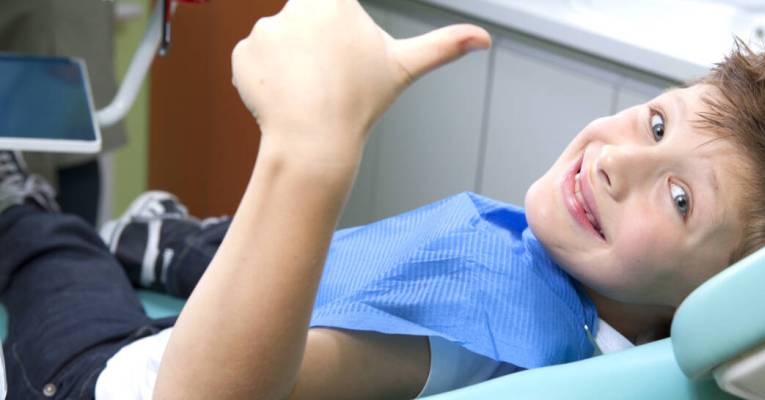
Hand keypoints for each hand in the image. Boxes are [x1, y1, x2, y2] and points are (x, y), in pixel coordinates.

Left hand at [231, 0, 490, 152]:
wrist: (314, 142)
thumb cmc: (361, 104)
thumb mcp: (404, 68)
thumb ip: (443, 45)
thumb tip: (484, 39)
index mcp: (335, 0)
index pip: (334, 5)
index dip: (338, 33)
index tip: (339, 56)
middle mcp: (297, 5)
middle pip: (308, 24)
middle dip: (317, 49)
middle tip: (329, 80)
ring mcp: (265, 29)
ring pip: (283, 44)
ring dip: (293, 66)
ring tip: (309, 93)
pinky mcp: (243, 53)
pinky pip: (256, 61)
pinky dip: (268, 79)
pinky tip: (286, 99)